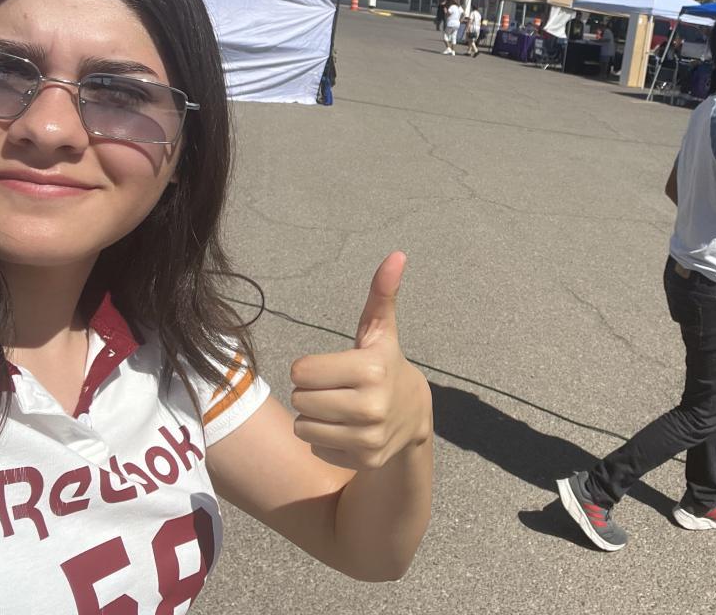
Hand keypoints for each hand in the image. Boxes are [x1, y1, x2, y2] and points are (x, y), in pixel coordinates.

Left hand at [290, 253, 431, 470]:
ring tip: (340, 409)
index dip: (310, 368)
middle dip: (311, 392)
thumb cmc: (385, 365)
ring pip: (303, 427)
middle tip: (336, 388)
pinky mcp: (365, 460)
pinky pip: (315, 448)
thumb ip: (381, 293)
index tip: (333, 368)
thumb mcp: (381, 331)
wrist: (415, 416)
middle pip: (300, 400)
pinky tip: (348, 430)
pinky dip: (325, 441)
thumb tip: (396, 255)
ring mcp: (369, 437)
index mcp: (371, 368)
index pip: (300, 372)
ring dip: (314, 418)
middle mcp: (371, 406)